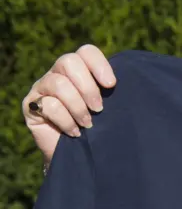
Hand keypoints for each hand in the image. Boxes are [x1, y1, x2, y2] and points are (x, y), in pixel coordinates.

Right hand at [22, 45, 115, 163]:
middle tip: (99, 109)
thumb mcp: (110, 110)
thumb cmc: (98, 131)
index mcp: (80, 70)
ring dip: (78, 107)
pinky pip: (48, 105)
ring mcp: (42, 88)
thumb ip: (112, 94)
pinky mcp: (31, 106)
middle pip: (68, 61)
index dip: (99, 64)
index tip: (112, 85)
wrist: (79, 156)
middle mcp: (58, 74)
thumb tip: (124, 85)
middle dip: (88, 88)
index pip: (86, 52)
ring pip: (58, 84)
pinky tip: (74, 132)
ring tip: (88, 124)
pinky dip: (66, 120)